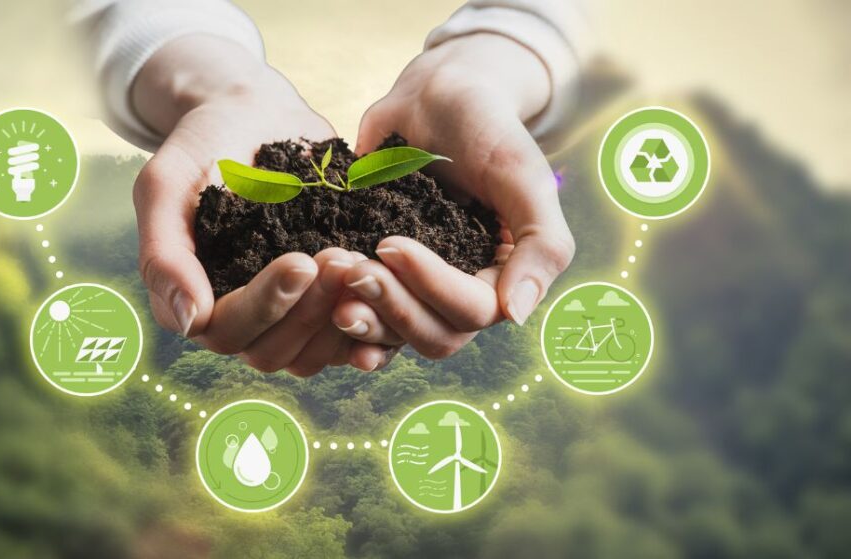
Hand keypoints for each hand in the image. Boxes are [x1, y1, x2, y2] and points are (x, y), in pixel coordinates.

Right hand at [132, 35, 394, 373]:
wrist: (254, 112)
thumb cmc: (203, 146)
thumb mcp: (166, 186)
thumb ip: (164, 254)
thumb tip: (188, 322)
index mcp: (197, 300)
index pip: (228, 331)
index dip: (266, 305)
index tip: (301, 259)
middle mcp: (242, 319)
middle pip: (274, 352)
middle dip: (311, 311)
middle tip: (341, 256)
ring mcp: (286, 315)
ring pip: (314, 353)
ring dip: (342, 318)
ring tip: (364, 263)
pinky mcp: (326, 303)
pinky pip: (349, 337)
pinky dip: (372, 325)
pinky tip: (393, 291)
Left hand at [340, 33, 574, 358]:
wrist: (436, 95)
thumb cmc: (487, 128)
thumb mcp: (524, 177)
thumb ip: (541, 244)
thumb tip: (516, 315)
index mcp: (502, 276)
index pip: (473, 311)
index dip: (431, 288)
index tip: (391, 244)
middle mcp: (461, 291)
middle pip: (434, 336)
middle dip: (393, 309)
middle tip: (354, 269)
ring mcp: (417, 287)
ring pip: (396, 335)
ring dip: (365, 320)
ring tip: (334, 280)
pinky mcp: (380, 274)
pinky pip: (367, 313)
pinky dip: (344, 318)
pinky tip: (322, 304)